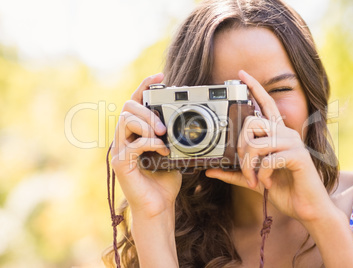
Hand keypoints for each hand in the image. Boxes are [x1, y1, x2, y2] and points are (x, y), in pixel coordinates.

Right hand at [111, 73, 181, 217]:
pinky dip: (149, 143)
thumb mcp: (171, 150)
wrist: (158, 206)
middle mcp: (124, 139)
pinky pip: (133, 144)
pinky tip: (162, 149)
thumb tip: (183, 120)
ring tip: (162, 135)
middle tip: (163, 125)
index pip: (135, 103)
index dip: (145, 86)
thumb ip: (171, 135)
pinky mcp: (121, 164)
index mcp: (134, 133)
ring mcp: (120, 151)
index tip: (160, 76)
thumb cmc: (164, 179)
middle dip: (147, 110)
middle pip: (126, 108)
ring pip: (125, 121)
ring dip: (146, 123)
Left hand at [206, 70, 334, 222]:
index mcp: (277, 135)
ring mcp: (293, 143)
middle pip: (252, 123)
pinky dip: (264, 174)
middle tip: (246, 169)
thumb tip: (210, 169)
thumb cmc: (283, 190)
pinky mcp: (298, 156)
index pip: (265, 105)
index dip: (255, 88)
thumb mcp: (254, 179)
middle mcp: (286, 133)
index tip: (241, 75)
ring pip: (257, 143)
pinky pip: (269, 159)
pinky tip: (269, 183)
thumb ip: (234, 173)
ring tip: (256, 181)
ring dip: (250, 166)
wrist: (306, 208)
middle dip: (241, 148)